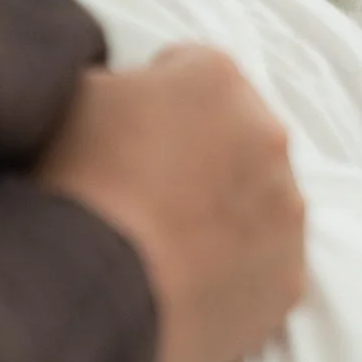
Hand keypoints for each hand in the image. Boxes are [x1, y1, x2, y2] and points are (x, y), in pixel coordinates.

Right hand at [37, 47, 305, 361]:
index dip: (154, 101)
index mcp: (216, 77)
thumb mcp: (76, 96)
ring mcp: (285, 206)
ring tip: (164, 245)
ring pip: (258, 199)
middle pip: (235, 133)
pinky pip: (265, 265)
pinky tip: (187, 284)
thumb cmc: (74, 184)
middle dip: (200, 154)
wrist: (89, 288)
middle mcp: (268, 132)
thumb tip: (125, 95)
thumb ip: (118, 82)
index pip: (191, 72)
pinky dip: (236, 270)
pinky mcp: (287, 275)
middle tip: (148, 194)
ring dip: (224, 212)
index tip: (128, 133)